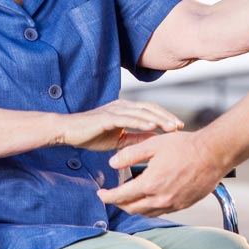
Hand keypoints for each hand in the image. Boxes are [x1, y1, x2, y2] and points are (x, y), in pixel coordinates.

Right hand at [61, 99, 183, 150]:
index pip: (150, 110)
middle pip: (150, 108)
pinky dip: (141, 122)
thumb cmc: (91, 135)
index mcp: (125, 109)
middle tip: (180, 126)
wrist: (68, 132)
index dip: (165, 117)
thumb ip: (135, 139)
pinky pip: (128, 119)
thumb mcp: (118, 140)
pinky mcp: (107, 117)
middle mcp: (122, 106)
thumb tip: (153, 143)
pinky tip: (152, 127)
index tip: (178, 126)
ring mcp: (114, 109)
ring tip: (171, 127)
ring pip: (141, 112)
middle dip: (166, 117)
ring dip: (158, 120)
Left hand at [97, 130, 228, 215]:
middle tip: (112, 196)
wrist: (213, 154)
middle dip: (118, 204)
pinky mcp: (184, 205)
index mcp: (150, 183)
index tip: (100, 194)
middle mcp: (160, 198)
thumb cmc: (185, 146)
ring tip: (128, 199)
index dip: (108, 196)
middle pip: (132, 208)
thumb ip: (130, 154)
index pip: (121, 196)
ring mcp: (173, 204)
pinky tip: (149, 199)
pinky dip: (150, 208)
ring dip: (134, 208)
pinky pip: (161, 212)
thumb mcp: (153, 144)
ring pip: (146, 213)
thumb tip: (112, 163)